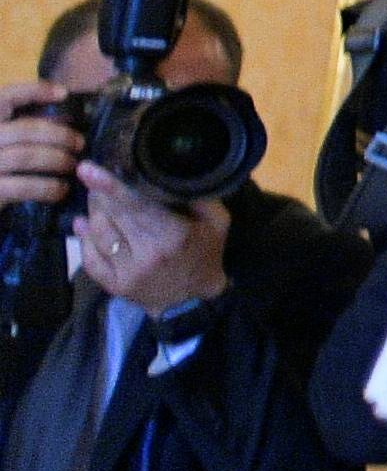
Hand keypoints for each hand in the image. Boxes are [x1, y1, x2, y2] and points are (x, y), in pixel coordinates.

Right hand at [0, 81, 82, 209]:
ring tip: (72, 165)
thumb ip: (22, 127)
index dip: (34, 91)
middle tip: (80, 143)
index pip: (4, 97)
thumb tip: (61, 114)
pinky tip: (60, 190)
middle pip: (24, 129)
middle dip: (59, 135)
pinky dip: (48, 187)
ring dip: (57, 160)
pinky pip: (24, 186)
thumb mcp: (4, 139)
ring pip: (26, 156)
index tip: (64, 94)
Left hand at [77, 167, 229, 313]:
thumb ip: (199, 197)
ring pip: (98, 233)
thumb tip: (172, 172)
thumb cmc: (205, 255)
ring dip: (93, 212)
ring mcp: (127, 272)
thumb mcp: (217, 223)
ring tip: (96, 200)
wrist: (192, 300)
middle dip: (99, 194)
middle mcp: (147, 254)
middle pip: (112, 216)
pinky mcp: (113, 285)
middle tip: (94, 178)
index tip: (88, 169)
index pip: (136, 205)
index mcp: (174, 236)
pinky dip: (84, 238)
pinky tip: (85, 225)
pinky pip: (90, 257)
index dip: (110, 186)